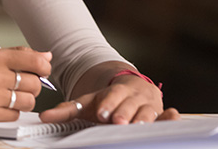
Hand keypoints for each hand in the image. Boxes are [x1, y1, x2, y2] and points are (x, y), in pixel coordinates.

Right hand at [0, 47, 52, 121]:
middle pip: (34, 84)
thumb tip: (45, 56)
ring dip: (23, 100)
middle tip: (20, 84)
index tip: (42, 70)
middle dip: (32, 86)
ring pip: (28, 101)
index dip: (43, 67)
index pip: (35, 61)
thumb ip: (18, 54)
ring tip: (9, 95)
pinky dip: (11, 112)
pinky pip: (15, 115)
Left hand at [40, 75, 179, 124]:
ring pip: (148, 112)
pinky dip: (170, 117)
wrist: (131, 90)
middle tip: (118, 122)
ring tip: (138, 126)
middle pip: (129, 105)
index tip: (102, 113)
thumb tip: (43, 117)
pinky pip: (166, 115)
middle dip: (124, 113)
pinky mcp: (161, 114)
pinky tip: (174, 116)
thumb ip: (66, 111)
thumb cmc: (107, 101)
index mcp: (114, 92)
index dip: (108, 104)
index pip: (110, 97)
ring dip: (144, 118)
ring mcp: (148, 105)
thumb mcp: (88, 103)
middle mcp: (133, 96)